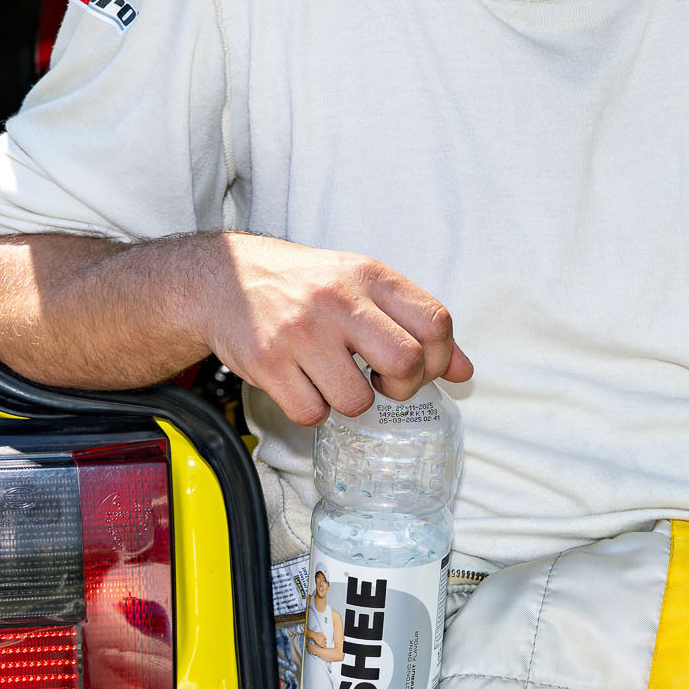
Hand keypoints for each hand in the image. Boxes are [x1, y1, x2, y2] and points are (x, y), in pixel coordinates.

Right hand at [203, 233, 473, 425]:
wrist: (225, 278)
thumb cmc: (305, 286)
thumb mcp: (364, 287)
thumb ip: (415, 323)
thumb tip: (464, 370)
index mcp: (370, 276)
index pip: (435, 322)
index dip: (442, 357)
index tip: (425, 368)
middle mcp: (338, 300)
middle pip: (406, 361)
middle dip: (403, 386)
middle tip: (385, 382)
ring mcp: (301, 332)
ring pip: (357, 400)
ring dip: (353, 402)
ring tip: (336, 379)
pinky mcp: (267, 362)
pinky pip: (311, 413)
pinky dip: (313, 410)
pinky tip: (304, 384)